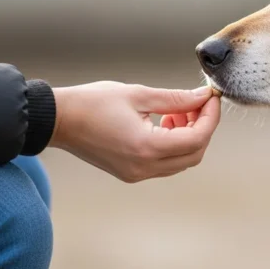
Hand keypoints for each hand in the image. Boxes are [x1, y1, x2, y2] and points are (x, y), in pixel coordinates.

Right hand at [50, 82, 220, 181]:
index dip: (210, 117)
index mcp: (147, 147)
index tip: (211, 97)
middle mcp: (144, 167)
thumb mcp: (138, 94)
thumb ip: (175, 98)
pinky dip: (173, 144)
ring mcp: (137, 174)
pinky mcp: (130, 173)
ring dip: (189, 136)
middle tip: (197, 103)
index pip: (197, 138)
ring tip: (176, 111)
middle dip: (202, 127)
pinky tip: (164, 122)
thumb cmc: (93, 102)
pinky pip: (165, 163)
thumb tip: (203, 97)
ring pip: (181, 161)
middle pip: (194, 154)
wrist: (57, 120)